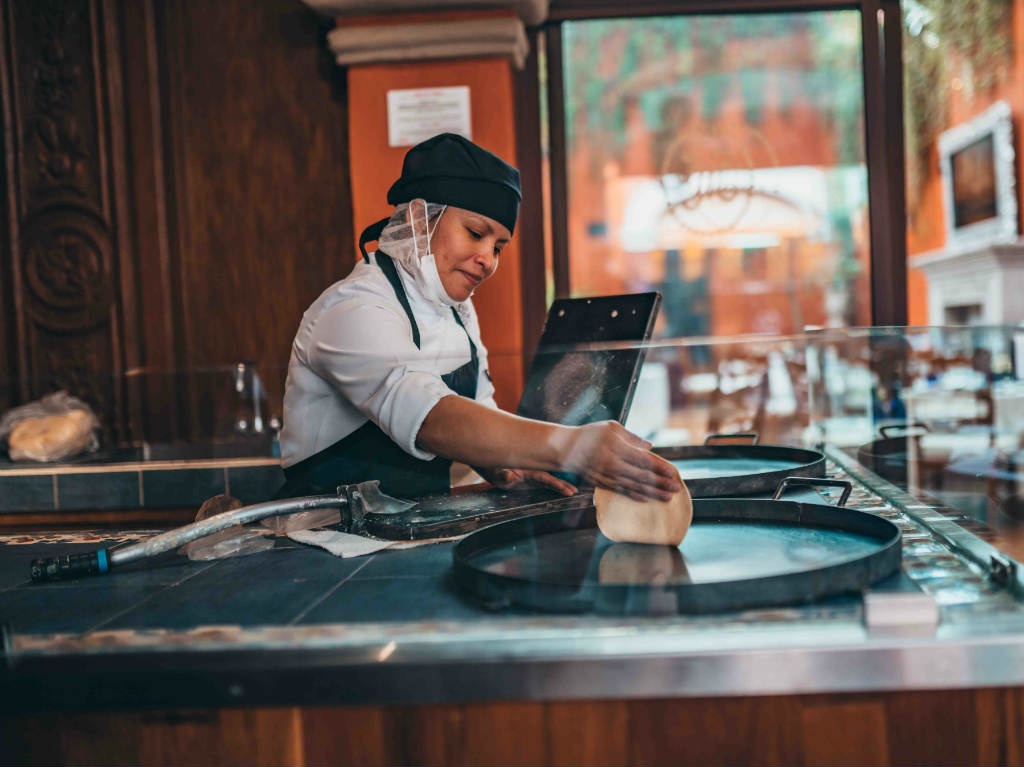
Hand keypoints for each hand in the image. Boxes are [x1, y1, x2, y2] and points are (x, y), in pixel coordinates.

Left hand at [477, 467, 577, 495]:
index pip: (545, 478)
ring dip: (563, 485)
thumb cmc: (495, 470)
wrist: (494, 468)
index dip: (555, 483)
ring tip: (574, 492)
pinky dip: (557, 486)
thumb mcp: (497, 474)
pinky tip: (565, 489)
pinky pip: (548, 484)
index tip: (565, 488)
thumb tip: (509, 476)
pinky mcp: (534, 480)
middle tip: (575, 491)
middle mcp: (535, 472)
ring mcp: (535, 476)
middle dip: (563, 484)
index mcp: (529, 471)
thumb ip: (504, 475)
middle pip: (552, 478)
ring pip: (552, 481)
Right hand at [558, 421, 681, 500]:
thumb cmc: (590, 434)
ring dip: (652, 493)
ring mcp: (606, 475)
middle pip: (642, 476)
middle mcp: (613, 464)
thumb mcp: (611, 427)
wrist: (564, 448)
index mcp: (617, 448)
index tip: (674, 473)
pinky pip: (621, 491)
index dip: (661, 468)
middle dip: (661, 483)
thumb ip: (632, 437)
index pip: (644, 460)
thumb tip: (650, 447)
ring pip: (633, 486)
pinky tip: (646, 499)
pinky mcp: (601, 482)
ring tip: (667, 497)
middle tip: (677, 489)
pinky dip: (635, 495)